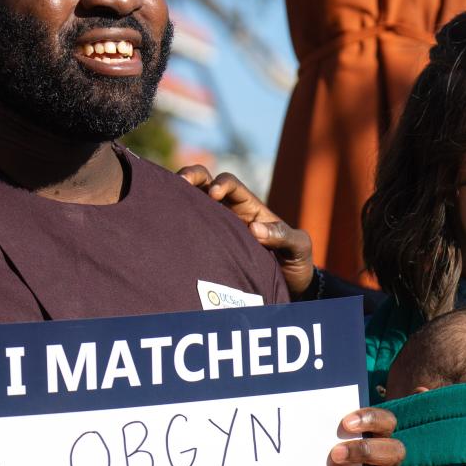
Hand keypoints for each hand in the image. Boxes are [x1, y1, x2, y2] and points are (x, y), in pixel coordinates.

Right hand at [177, 165, 316, 298]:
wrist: (288, 289)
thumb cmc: (295, 263)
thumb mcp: (299, 247)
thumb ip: (283, 235)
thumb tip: (254, 230)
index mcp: (249, 208)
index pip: (231, 184)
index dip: (221, 183)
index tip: (214, 194)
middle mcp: (229, 213)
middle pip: (205, 183)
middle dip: (192, 175)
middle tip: (182, 181)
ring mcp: (215, 228)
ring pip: (192, 203)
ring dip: (180, 195)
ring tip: (167, 198)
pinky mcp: (206, 246)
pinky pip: (189, 229)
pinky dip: (177, 221)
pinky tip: (166, 224)